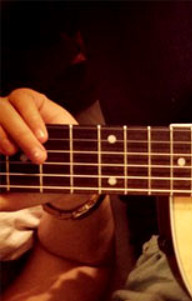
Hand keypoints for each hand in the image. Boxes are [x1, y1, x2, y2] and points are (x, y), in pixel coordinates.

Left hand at [0, 88, 85, 211]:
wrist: (72, 173)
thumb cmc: (38, 184)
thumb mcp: (15, 198)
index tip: (6, 158)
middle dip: (3, 139)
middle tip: (24, 158)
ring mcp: (9, 109)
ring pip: (2, 109)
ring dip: (20, 132)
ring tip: (39, 153)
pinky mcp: (28, 99)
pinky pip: (21, 99)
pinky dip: (31, 118)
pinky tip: (43, 136)